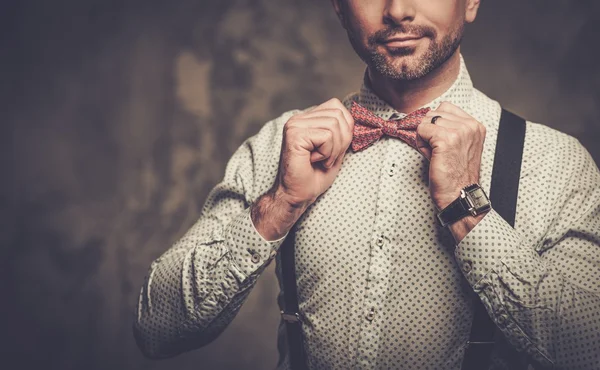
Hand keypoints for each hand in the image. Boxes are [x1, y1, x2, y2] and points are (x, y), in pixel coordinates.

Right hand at [252, 98, 353, 239]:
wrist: (297, 195)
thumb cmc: (315, 175)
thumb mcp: (336, 149)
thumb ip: (343, 131)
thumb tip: (359, 118)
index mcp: (306, 119)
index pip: (336, 105)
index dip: (345, 127)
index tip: (334, 149)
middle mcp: (298, 119)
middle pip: (337, 115)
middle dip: (341, 140)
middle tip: (328, 158)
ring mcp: (294, 125)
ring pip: (333, 125)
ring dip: (334, 149)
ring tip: (321, 160)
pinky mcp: (294, 135)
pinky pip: (326, 136)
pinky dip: (327, 153)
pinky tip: (314, 161)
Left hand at [415, 102, 486, 240]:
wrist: (459, 195)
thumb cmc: (455, 174)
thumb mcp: (458, 145)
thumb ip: (448, 128)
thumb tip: (425, 118)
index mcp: (475, 125)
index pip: (445, 107)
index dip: (436, 124)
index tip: (440, 142)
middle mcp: (470, 125)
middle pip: (434, 113)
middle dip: (429, 131)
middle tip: (436, 150)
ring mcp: (459, 131)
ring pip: (426, 121)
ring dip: (424, 137)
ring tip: (435, 154)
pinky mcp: (446, 139)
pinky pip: (421, 130)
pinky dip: (420, 143)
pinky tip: (431, 156)